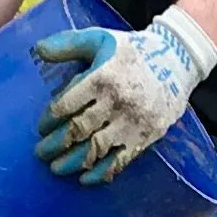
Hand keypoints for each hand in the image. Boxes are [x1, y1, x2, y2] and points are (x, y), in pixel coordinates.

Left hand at [33, 8, 216, 182]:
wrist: (178, 61)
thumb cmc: (132, 51)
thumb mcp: (101, 38)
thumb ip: (68, 43)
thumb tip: (39, 50)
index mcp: (102, 76)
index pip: (67, 104)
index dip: (50, 119)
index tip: (42, 127)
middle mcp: (117, 101)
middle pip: (78, 129)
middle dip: (55, 144)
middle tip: (41, 152)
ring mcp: (133, 121)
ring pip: (96, 148)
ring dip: (72, 162)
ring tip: (56, 168)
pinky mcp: (146, 136)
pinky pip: (120, 161)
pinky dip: (100, 173)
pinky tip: (85, 179)